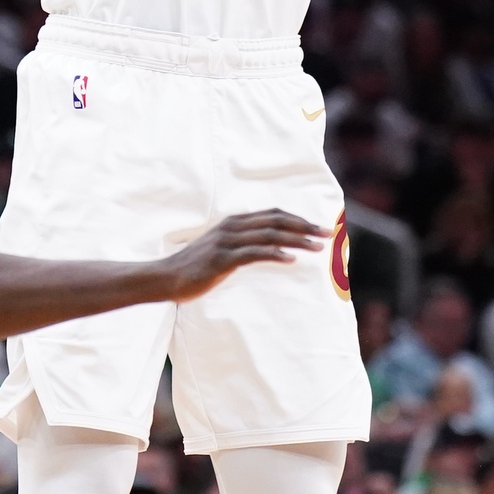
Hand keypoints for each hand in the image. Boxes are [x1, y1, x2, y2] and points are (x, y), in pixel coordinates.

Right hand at [156, 209, 323, 299]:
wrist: (166, 278)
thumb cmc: (194, 268)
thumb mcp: (221, 251)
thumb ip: (242, 246)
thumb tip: (267, 250)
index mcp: (234, 223)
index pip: (272, 215)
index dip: (297, 219)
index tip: (319, 227)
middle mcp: (232, 227)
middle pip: (276, 221)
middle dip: (304, 226)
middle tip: (328, 234)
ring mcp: (227, 241)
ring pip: (269, 235)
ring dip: (296, 239)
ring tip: (317, 246)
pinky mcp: (222, 258)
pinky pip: (254, 253)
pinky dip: (275, 253)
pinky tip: (291, 259)